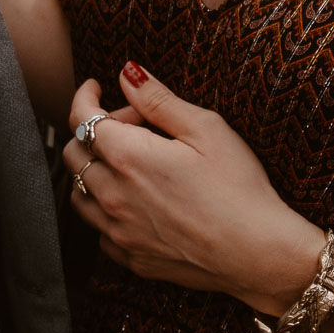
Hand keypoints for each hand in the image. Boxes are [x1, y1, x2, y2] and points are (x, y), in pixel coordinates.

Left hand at [60, 63, 324, 314]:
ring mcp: (119, 232)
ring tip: (132, 162)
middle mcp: (113, 196)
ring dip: (94, 170)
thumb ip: (158, 99)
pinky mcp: (131, 258)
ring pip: (79, 194)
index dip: (84, 97)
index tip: (94, 87)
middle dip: (95, 130)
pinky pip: (99, 230)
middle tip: (134, 124)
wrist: (258, 253)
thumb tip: (127, 74)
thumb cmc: (238, 188)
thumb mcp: (205, 129)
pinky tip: (137, 200)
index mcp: (129, 157)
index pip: (82, 119)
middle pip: (75, 154)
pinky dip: (106, 208)